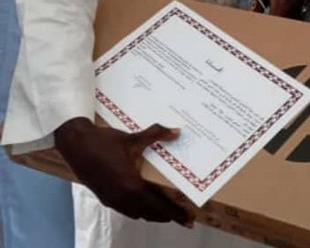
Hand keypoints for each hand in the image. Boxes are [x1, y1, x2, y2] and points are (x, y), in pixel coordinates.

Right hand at [55, 118, 192, 224]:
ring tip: (166, 210)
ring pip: (138, 214)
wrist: (76, 145)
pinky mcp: (105, 197)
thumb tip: (176, 131)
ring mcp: (113, 200)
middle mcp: (123, 198)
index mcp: (132, 186)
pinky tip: (142, 202)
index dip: (175, 214)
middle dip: (167, 216)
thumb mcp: (133, 138)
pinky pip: (126, 210)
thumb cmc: (105, 142)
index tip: (189, 220)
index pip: (159, 206)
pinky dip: (139, 210)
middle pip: (150, 214)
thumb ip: (156, 134)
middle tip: (182, 215)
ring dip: (152, 214)